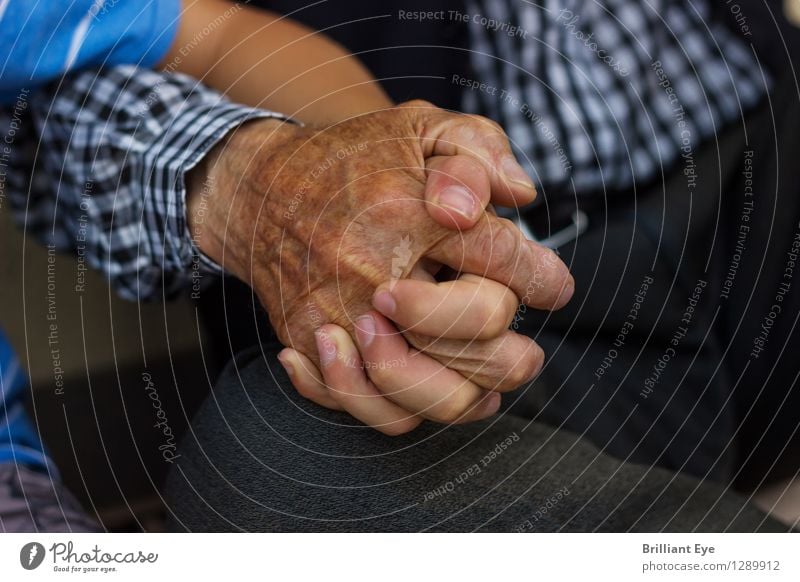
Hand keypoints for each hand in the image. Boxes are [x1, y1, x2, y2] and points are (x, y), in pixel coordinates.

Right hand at [188, 102, 572, 422]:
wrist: (259, 190)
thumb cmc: (350, 159)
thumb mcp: (418, 126)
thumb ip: (479, 149)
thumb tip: (521, 196)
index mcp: (413, 213)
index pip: (504, 259)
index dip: (543, 278)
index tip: (549, 284)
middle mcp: (376, 271)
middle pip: (477, 334)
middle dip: (516, 342)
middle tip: (520, 342)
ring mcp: (342, 317)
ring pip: (432, 393)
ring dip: (473, 390)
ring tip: (482, 376)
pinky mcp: (316, 347)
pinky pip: (377, 410)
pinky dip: (414, 410)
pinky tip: (430, 385)